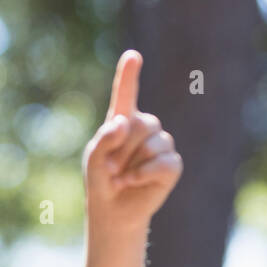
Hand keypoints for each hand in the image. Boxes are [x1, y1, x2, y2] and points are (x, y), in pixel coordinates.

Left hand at [82, 50, 182, 234]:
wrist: (114, 210)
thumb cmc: (101, 180)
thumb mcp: (94, 160)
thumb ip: (104, 139)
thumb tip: (123, 123)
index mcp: (122, 121)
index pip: (126, 94)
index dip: (129, 75)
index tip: (132, 56)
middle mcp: (144, 127)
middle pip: (141, 125)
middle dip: (122, 150)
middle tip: (111, 169)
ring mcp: (161, 144)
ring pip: (153, 144)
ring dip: (132, 165)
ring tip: (122, 177)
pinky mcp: (172, 164)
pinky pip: (163, 162)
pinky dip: (144, 175)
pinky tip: (134, 181)